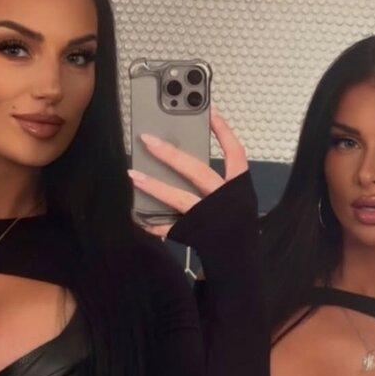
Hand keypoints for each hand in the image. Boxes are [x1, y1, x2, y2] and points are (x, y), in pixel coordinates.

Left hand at [128, 109, 247, 238]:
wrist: (240, 261)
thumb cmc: (237, 225)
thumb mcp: (238, 199)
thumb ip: (221, 180)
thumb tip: (187, 161)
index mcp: (238, 188)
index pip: (235, 154)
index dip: (224, 133)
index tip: (211, 114)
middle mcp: (223, 199)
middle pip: (197, 172)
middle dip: (171, 155)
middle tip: (148, 140)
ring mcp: (207, 217)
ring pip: (179, 198)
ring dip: (154, 186)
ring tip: (134, 175)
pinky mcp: (194, 233)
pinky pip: (170, 227)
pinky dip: (154, 223)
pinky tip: (138, 217)